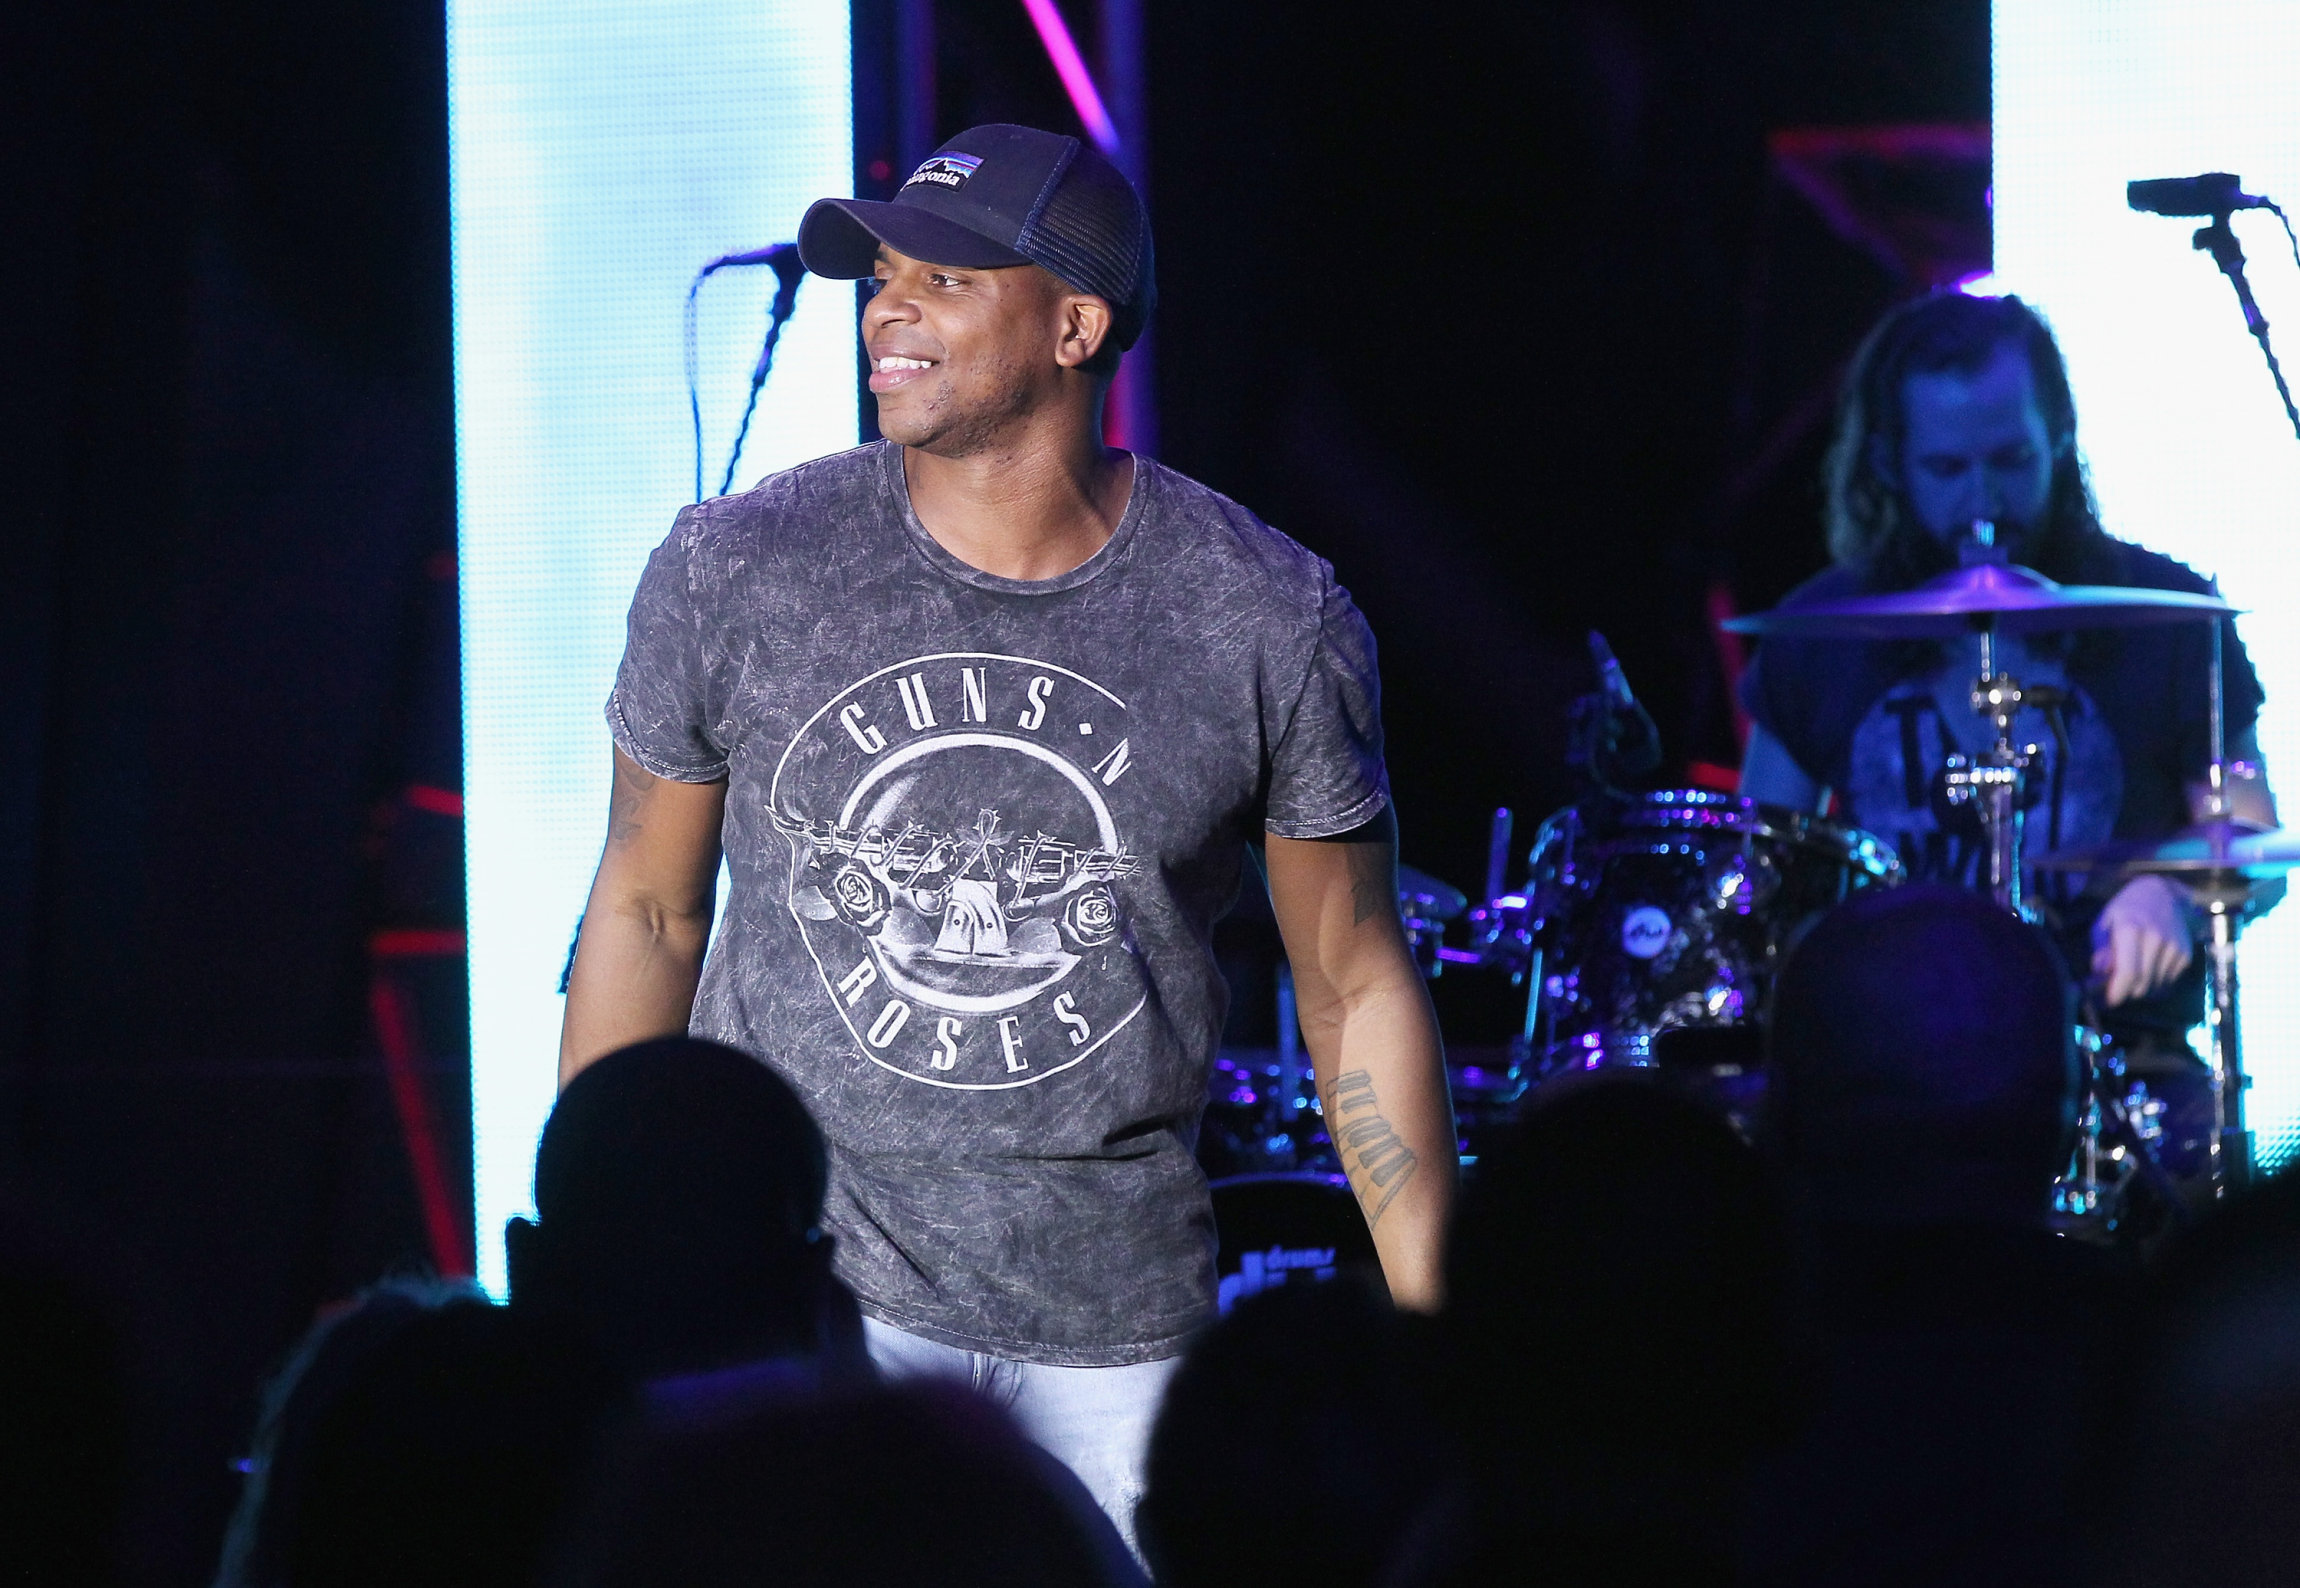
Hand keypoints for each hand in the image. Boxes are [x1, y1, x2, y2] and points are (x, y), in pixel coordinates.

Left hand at [2091, 874, 2195, 1006]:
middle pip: (2142, 984)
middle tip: (2115, 985)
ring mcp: (2174, 947)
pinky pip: (2167, 981)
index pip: (2129, 972)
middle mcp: (2156, 939)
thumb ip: (2101, 948)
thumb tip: (2100, 972)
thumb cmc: (2126, 910)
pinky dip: (2155, 980)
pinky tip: (2148, 963)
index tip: (2109, 1001)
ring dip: (2140, 985)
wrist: (2163, 894)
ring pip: (2154, 986)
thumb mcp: (2105, 922)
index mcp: (2131, 929)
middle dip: (2126, 990)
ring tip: (2132, 969)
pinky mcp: (2186, 955)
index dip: (2118, 992)